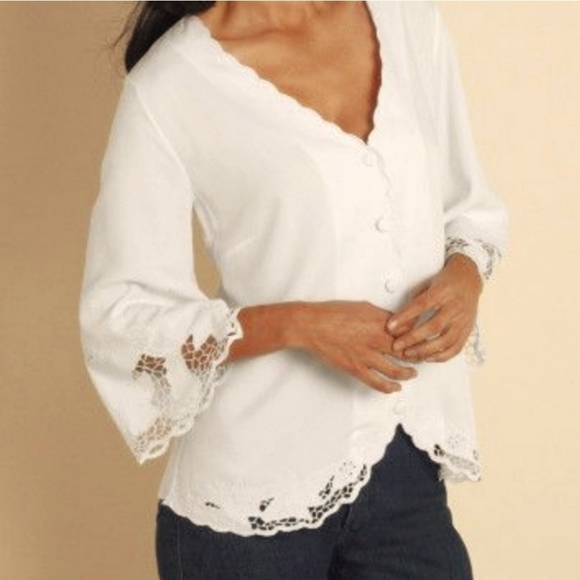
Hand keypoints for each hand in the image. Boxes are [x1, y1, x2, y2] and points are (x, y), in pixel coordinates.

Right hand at [293, 301, 416, 393]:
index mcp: (379, 322)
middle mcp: (376, 339)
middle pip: (407, 350)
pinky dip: (389, 387)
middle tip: (422, 357)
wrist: (312, 325)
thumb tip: (394, 321)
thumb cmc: (332, 313)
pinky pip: (377, 383)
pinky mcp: (356, 368)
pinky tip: (395, 387)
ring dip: (408, 373)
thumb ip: (381, 315)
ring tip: (413, 373)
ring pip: (396, 370)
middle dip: (417, 355)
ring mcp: (366, 356)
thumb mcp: (362, 307)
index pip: (409, 330)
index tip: (422, 338)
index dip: (419, 335)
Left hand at [386, 255, 482, 362]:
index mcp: (443, 292)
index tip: (390, 326)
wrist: (469, 280)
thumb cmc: (444, 282)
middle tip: (397, 345)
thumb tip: (400, 319)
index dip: (405, 316)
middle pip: (434, 326)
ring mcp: (463, 320)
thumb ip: (414, 301)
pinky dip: (441, 356)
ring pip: (445, 340)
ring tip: (409, 354)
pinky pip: (456, 348)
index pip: (421, 305)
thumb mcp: (427, 284)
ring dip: (425, 350)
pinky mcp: (467, 330)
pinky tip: (427, 358)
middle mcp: (455, 307)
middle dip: (413, 338)